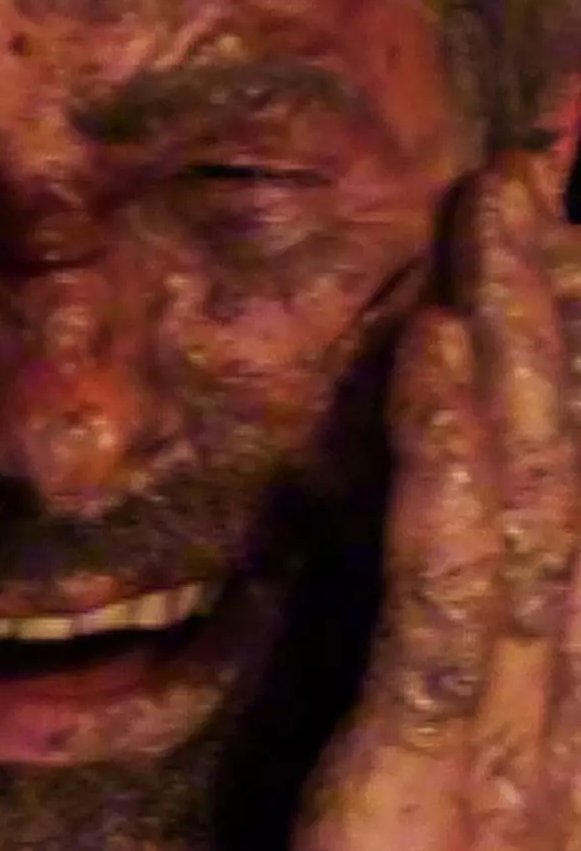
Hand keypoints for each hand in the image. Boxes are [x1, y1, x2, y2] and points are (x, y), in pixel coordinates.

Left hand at [293, 152, 580, 850]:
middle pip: (565, 492)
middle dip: (565, 319)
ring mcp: (517, 766)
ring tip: (508, 204)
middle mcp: (552, 733)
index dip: (560, 376)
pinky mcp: (430, 800)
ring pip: (527, 521)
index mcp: (528, 735)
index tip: (537, 238)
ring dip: (523, 352)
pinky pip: (449, 611)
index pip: (546, 519)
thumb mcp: (383, 817)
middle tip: (545, 160)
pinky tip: (440, 350)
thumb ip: (415, 711)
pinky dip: (451, 472)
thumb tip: (423, 604)